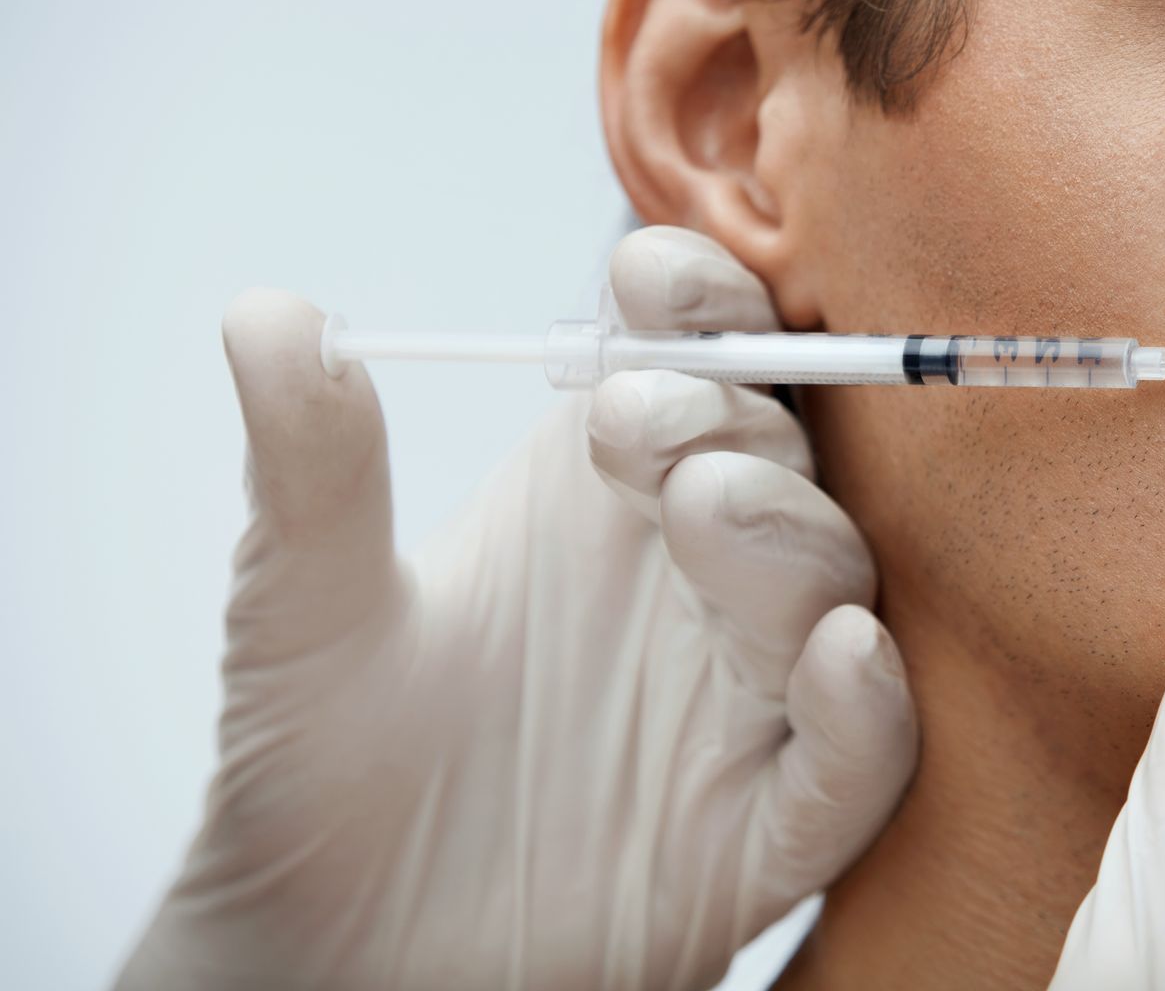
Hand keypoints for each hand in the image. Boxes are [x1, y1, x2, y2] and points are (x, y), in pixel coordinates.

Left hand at [117, 226, 916, 990]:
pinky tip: (841, 655)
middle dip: (732, 412)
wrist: (321, 950)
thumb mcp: (300, 604)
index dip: (701, 300)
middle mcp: (695, 573)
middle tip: (637, 419)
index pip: (701, 354)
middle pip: (781, 453)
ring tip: (703, 507)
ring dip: (791, 536)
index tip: (644, 275)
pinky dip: (866, 707)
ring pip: (831, 587)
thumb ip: (311, 467)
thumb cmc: (321, 758)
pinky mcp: (766, 827)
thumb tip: (264, 313)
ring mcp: (742, 697)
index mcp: (607, 488)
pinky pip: (854, 761)